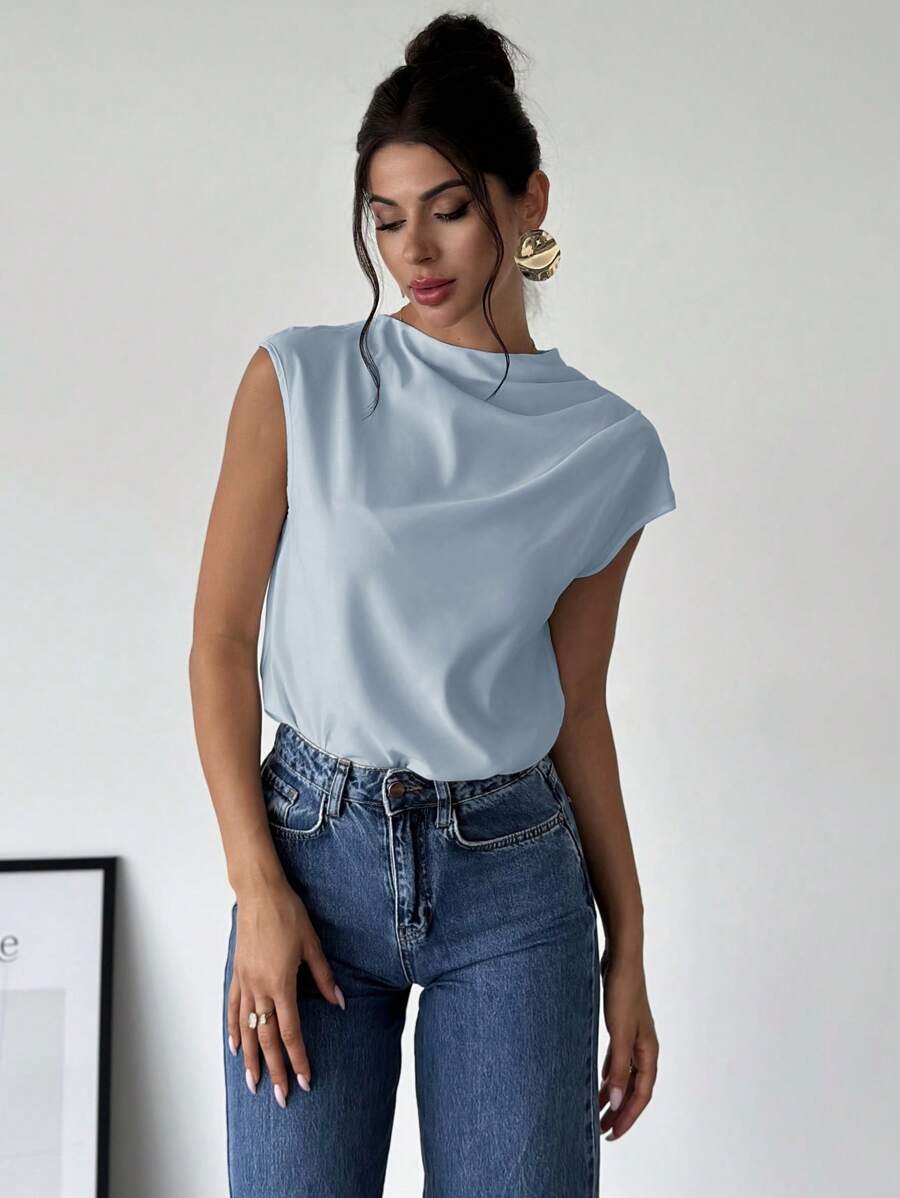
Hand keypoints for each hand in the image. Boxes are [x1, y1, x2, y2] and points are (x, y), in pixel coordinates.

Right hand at [226, 883, 344, 1107]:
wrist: (259, 892)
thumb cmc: (288, 914)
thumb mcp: (312, 944)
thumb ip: (323, 977)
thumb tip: (339, 1003)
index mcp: (281, 983)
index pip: (291, 1031)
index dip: (298, 1059)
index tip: (304, 1081)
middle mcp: (260, 988)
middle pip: (266, 1038)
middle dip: (274, 1070)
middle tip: (279, 1098)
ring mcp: (245, 982)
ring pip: (246, 1029)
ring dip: (250, 1059)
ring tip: (253, 1084)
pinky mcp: (237, 973)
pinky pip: (233, 1008)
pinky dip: (234, 1030)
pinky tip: (236, 1048)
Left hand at [598, 954, 658, 1139]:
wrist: (622, 960)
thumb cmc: (623, 993)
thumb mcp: (620, 1034)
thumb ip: (618, 1069)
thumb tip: (617, 1103)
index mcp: (649, 1052)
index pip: (641, 1094)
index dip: (628, 1116)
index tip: (612, 1135)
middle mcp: (644, 1048)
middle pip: (635, 1088)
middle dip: (621, 1111)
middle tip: (604, 1131)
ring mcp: (634, 1037)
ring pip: (626, 1075)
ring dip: (614, 1094)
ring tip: (599, 1112)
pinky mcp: (622, 1026)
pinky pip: (618, 1060)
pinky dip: (610, 1075)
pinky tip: (601, 1081)